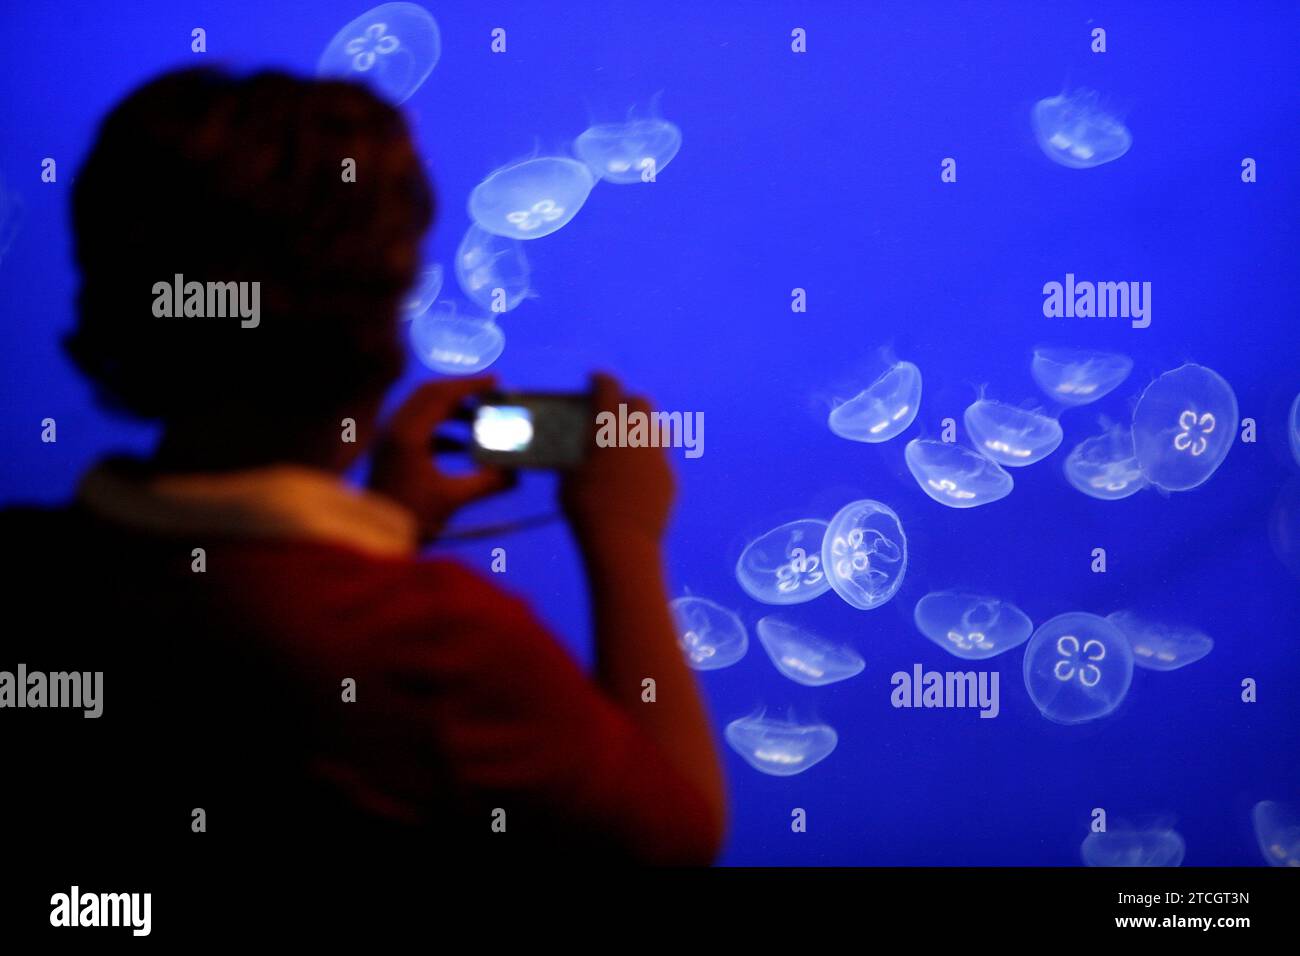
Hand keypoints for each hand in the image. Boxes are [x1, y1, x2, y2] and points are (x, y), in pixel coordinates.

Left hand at [368, 376, 514, 541]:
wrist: (372, 537)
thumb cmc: (410, 517)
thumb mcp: (453, 498)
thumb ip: (486, 482)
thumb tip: (515, 474)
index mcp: (408, 433)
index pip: (442, 394)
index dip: (471, 385)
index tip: (497, 382)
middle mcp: (395, 427)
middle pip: (430, 393)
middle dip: (462, 391)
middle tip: (489, 394)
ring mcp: (390, 437)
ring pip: (424, 409)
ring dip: (452, 410)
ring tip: (481, 420)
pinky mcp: (391, 450)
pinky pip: (419, 427)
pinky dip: (442, 429)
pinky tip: (464, 446)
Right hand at [561, 373, 675, 545]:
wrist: (623, 542)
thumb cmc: (585, 508)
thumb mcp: (568, 478)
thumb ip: (576, 457)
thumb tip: (576, 454)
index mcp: (609, 427)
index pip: (609, 388)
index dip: (601, 380)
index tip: (594, 379)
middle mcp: (638, 434)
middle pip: (641, 403)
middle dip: (628, 403)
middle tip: (614, 414)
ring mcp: (659, 456)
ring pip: (657, 430)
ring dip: (643, 430)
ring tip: (628, 445)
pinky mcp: (670, 478)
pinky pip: (660, 461)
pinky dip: (648, 462)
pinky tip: (636, 480)